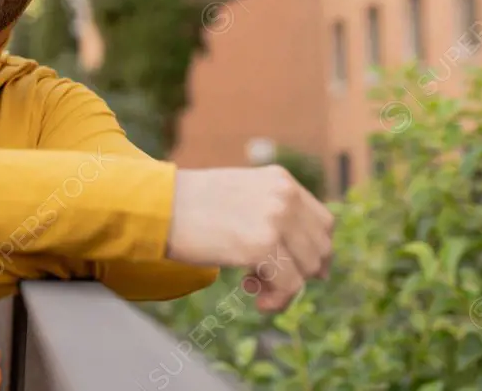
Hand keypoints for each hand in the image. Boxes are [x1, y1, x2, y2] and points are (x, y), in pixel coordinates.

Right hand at [166, 165, 334, 311]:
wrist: (158, 206)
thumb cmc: (190, 206)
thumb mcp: (240, 194)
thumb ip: (270, 211)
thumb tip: (300, 255)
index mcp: (280, 180)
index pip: (323, 221)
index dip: (316, 251)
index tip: (300, 269)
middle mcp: (284, 195)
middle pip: (320, 247)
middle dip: (300, 272)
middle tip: (266, 279)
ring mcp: (275, 219)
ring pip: (308, 268)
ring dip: (286, 286)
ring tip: (252, 285)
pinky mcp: (261, 245)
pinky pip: (290, 285)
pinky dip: (277, 299)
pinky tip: (255, 298)